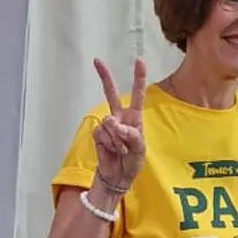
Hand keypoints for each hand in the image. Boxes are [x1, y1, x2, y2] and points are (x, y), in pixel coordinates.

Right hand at [91, 56, 146, 190]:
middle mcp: (120, 118)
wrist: (117, 177)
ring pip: (108, 122)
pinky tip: (112, 151)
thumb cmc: (132, 163)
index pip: (137, 95)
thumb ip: (132, 136)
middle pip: (111, 94)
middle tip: (97, 60)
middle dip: (105, 77)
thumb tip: (118, 125)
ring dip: (116, 139)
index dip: (138, 78)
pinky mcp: (98, 134)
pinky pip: (101, 133)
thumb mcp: (140, 151)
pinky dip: (108, 143)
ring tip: (121, 150)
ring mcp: (108, 126)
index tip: (139, 61)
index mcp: (135, 118)